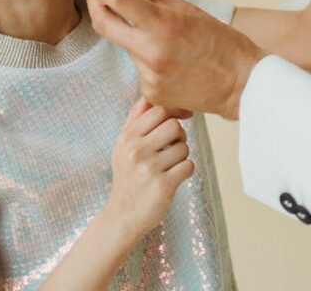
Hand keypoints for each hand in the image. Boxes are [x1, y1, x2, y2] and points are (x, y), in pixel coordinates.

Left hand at [85, 0, 265, 119]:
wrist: (241, 84)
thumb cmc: (221, 43)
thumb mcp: (188, 9)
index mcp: (163, 26)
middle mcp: (151, 53)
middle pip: (104, 24)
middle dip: (96, 3)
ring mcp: (149, 76)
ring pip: (125, 45)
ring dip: (131, 32)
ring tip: (155, 29)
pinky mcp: (150, 93)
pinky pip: (138, 66)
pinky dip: (145, 55)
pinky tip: (167, 56)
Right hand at [106, 96, 193, 242]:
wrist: (121, 216)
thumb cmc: (126, 176)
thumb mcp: (123, 146)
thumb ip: (135, 119)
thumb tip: (149, 94)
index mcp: (127, 137)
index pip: (159, 110)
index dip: (170, 116)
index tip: (171, 127)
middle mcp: (136, 150)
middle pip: (174, 125)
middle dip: (178, 135)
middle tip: (172, 147)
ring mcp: (150, 168)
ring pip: (184, 146)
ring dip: (182, 156)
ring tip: (169, 165)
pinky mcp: (163, 186)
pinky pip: (188, 166)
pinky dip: (186, 171)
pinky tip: (174, 177)